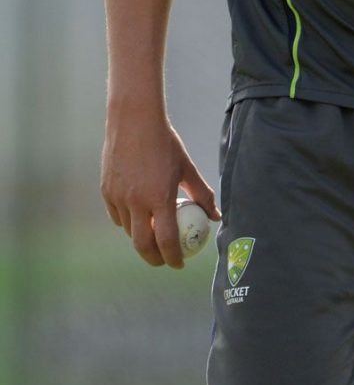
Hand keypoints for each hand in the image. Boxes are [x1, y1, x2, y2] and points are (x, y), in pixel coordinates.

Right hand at [101, 112, 220, 268]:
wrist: (133, 121)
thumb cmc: (165, 143)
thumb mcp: (187, 167)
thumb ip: (202, 193)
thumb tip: (215, 216)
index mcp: (159, 197)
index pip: (167, 240)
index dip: (174, 257)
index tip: (180, 264)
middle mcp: (136, 201)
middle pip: (143, 245)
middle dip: (154, 259)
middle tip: (164, 260)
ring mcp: (118, 197)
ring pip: (129, 230)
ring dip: (142, 238)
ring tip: (154, 236)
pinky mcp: (106, 191)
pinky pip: (117, 216)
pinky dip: (128, 222)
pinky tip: (138, 217)